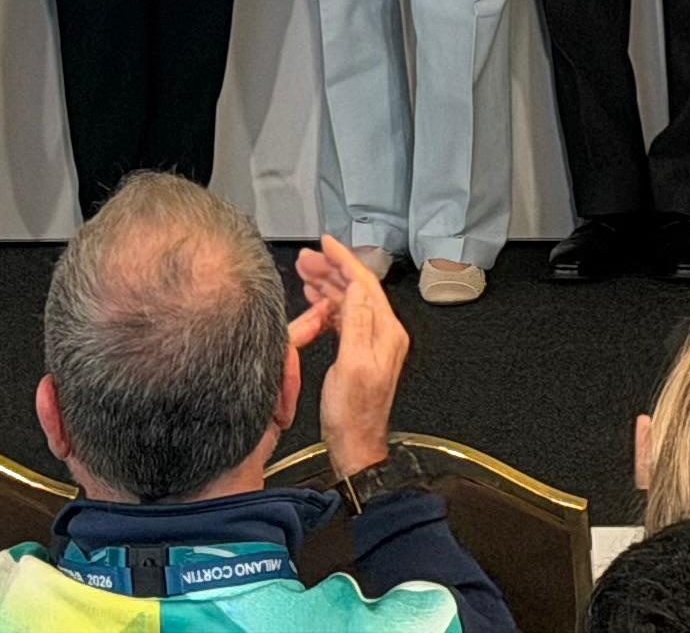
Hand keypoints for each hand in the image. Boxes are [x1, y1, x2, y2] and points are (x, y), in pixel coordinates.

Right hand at [291, 236, 411, 476]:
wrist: (355, 447)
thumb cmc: (352, 415)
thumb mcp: (351, 366)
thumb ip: (354, 324)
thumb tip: (355, 287)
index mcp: (386, 332)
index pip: (365, 283)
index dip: (344, 260)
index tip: (326, 243)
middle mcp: (383, 334)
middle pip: (357, 288)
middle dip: (331, 270)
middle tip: (305, 259)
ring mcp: (373, 343)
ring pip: (349, 301)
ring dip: (327, 285)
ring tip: (304, 273)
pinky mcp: (360, 353)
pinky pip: (344, 318)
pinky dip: (328, 305)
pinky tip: (313, 300)